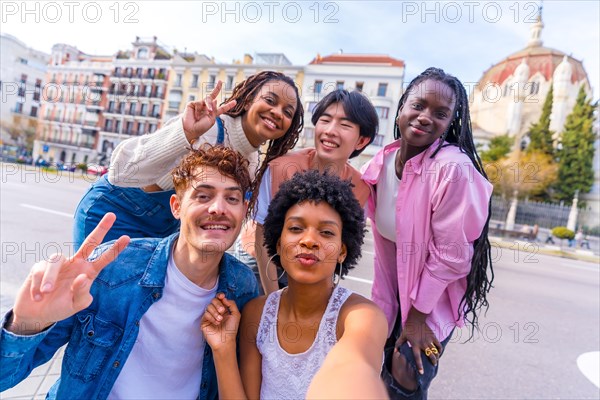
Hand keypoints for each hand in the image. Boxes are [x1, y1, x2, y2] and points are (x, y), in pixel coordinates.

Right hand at [8, 213, 128, 334]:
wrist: (37, 314)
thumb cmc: (60, 307)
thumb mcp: (75, 305)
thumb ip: (81, 293)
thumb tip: (82, 277)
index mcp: (87, 273)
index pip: (103, 259)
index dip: (115, 249)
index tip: (127, 238)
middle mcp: (75, 264)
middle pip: (89, 243)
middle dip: (101, 229)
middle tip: (112, 216)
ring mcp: (59, 264)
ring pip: (56, 261)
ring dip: (50, 279)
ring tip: (46, 293)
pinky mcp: (40, 266)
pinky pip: (40, 272)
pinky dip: (38, 286)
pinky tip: (38, 296)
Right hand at [182, 81, 236, 141]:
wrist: (190, 130)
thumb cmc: (201, 127)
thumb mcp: (211, 120)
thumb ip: (215, 110)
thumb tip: (215, 99)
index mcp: (213, 114)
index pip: (222, 108)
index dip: (228, 105)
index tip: (235, 102)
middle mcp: (206, 108)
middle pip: (213, 96)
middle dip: (217, 88)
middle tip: (220, 82)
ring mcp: (200, 105)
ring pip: (207, 99)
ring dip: (209, 105)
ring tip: (208, 111)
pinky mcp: (193, 104)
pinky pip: (199, 103)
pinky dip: (199, 109)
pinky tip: (196, 115)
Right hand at [201, 293, 239, 351]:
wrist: (225, 341)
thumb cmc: (231, 329)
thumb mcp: (236, 315)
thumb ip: (232, 304)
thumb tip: (224, 298)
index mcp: (223, 309)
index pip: (219, 299)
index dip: (219, 295)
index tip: (221, 296)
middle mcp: (216, 311)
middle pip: (213, 300)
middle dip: (218, 304)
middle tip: (223, 311)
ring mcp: (209, 316)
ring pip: (208, 306)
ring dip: (215, 312)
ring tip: (220, 320)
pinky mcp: (204, 322)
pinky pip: (205, 314)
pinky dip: (211, 317)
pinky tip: (216, 323)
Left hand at [395, 308, 442, 374]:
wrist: (416, 319)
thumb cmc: (408, 328)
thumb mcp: (402, 336)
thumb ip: (399, 344)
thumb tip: (395, 352)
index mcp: (415, 345)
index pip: (417, 358)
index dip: (419, 366)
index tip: (422, 372)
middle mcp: (423, 344)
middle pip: (430, 356)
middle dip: (433, 362)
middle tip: (433, 365)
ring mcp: (429, 340)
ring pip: (435, 352)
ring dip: (437, 357)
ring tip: (436, 360)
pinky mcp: (433, 337)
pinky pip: (439, 345)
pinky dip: (440, 350)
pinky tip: (439, 352)